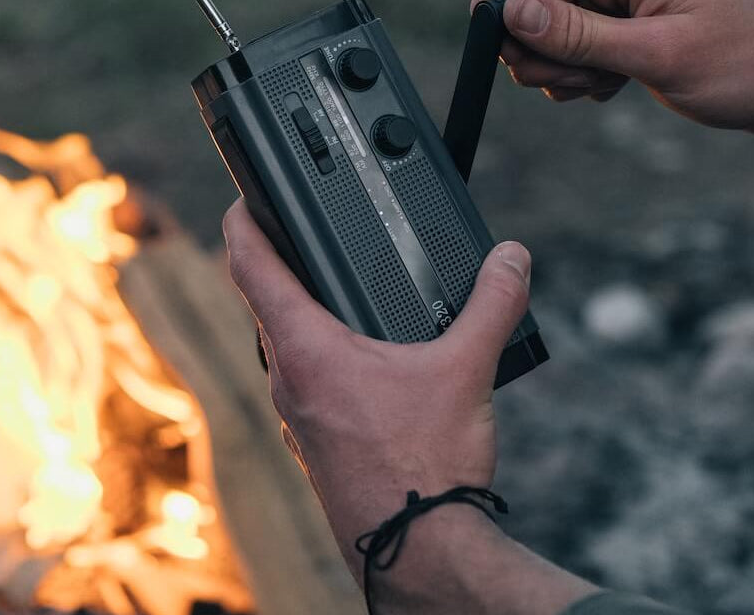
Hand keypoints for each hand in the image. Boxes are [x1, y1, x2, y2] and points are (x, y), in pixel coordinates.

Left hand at [223, 200, 596, 614]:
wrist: (419, 556)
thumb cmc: (426, 472)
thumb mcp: (466, 371)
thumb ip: (491, 305)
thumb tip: (510, 259)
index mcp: (306, 350)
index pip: (250, 267)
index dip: (244, 221)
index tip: (246, 196)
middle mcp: (289, 381)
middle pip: (266, 303)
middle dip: (283, 264)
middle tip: (304, 234)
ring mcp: (297, 416)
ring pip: (286, 345)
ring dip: (305, 313)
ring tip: (339, 289)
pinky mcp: (315, 443)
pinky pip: (307, 381)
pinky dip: (324, 354)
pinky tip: (365, 361)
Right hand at [472, 0, 753, 162]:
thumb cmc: (747, 63)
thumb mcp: (657, 54)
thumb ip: (577, 34)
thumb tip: (508, 13)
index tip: (496, 47)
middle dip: (535, 45)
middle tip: (573, 78)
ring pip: (543, 25)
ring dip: (559, 64)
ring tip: (606, 82)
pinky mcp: (619, 19)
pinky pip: (568, 42)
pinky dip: (578, 71)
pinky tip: (615, 85)